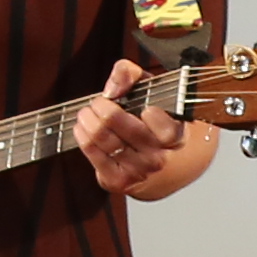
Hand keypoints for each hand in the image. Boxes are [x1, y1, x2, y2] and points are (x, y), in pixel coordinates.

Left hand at [69, 58, 201, 198]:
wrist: (156, 165)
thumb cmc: (151, 121)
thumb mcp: (148, 91)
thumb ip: (131, 75)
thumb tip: (113, 87)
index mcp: (175, 137)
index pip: (166, 129)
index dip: (152, 115)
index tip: (143, 106)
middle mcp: (158, 157)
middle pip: (122, 125)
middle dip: (102, 107)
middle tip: (97, 102)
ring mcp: (138, 171)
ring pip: (103, 139)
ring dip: (88, 120)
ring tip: (86, 112)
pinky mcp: (118, 181)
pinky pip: (92, 153)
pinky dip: (82, 136)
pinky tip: (82, 127)